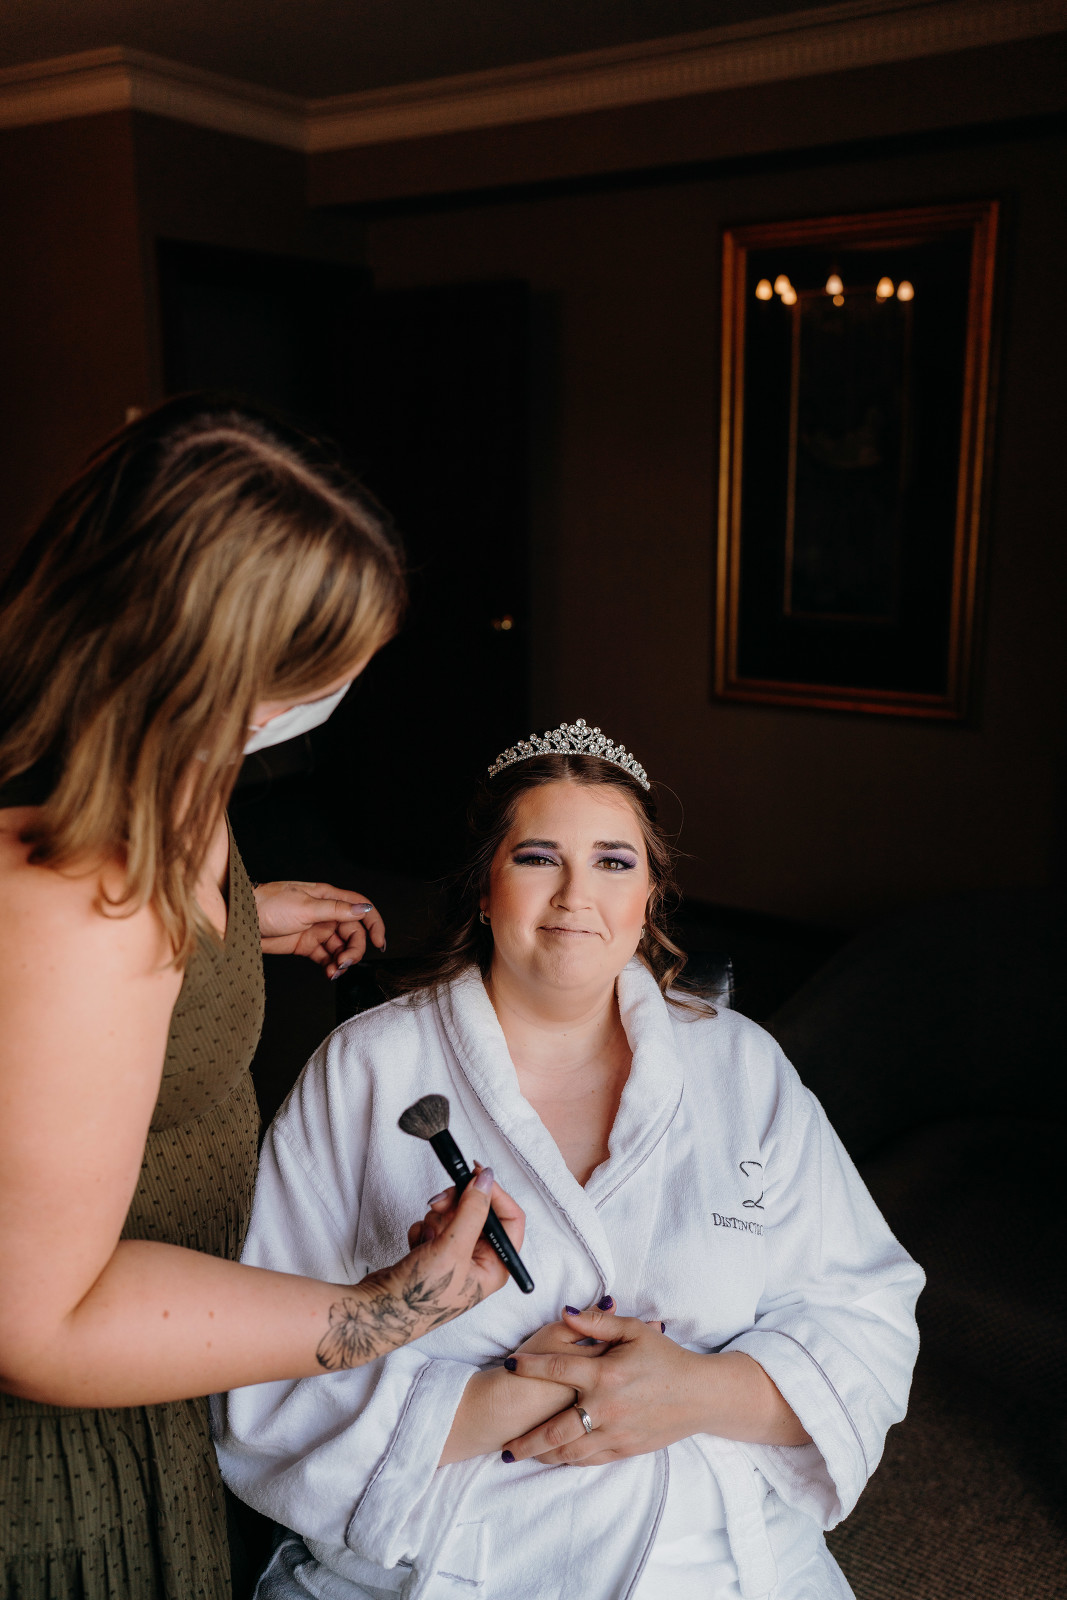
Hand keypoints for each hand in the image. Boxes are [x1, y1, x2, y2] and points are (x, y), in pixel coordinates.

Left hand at [252, 881, 385, 975]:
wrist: (242, 920)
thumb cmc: (269, 904)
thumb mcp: (306, 906)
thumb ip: (336, 910)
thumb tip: (363, 910)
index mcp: (328, 897)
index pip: (360, 907)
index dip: (373, 924)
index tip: (379, 942)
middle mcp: (325, 913)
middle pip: (352, 932)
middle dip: (354, 949)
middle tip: (346, 961)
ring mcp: (316, 930)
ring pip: (340, 947)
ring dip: (342, 961)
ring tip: (335, 970)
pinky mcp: (306, 945)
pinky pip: (326, 957)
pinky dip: (330, 966)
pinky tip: (329, 973)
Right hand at [319, 1169, 526, 1370]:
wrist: (379, 1311)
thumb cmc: (421, 1296)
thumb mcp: (453, 1248)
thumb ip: (473, 1211)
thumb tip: (487, 1180)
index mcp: (496, 1267)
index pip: (511, 1219)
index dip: (496, 1193)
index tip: (476, 1173)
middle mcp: (480, 1262)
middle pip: (481, 1212)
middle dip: (458, 1204)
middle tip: (439, 1200)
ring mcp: (457, 1257)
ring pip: (456, 1215)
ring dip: (438, 1218)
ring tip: (427, 1235)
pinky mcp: (436, 1253)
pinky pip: (437, 1224)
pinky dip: (425, 1228)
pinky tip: (417, 1244)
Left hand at [500, 1304, 699, 1466]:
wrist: (701, 1396)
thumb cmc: (667, 1358)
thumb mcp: (635, 1331)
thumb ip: (598, 1321)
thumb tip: (565, 1311)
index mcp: (605, 1373)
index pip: (556, 1368)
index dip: (529, 1366)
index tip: (508, 1366)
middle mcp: (606, 1407)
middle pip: (554, 1429)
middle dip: (526, 1439)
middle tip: (504, 1444)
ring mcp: (615, 1433)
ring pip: (570, 1451)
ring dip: (543, 1455)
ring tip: (522, 1455)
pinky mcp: (626, 1450)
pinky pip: (590, 1459)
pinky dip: (569, 1460)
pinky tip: (556, 1458)